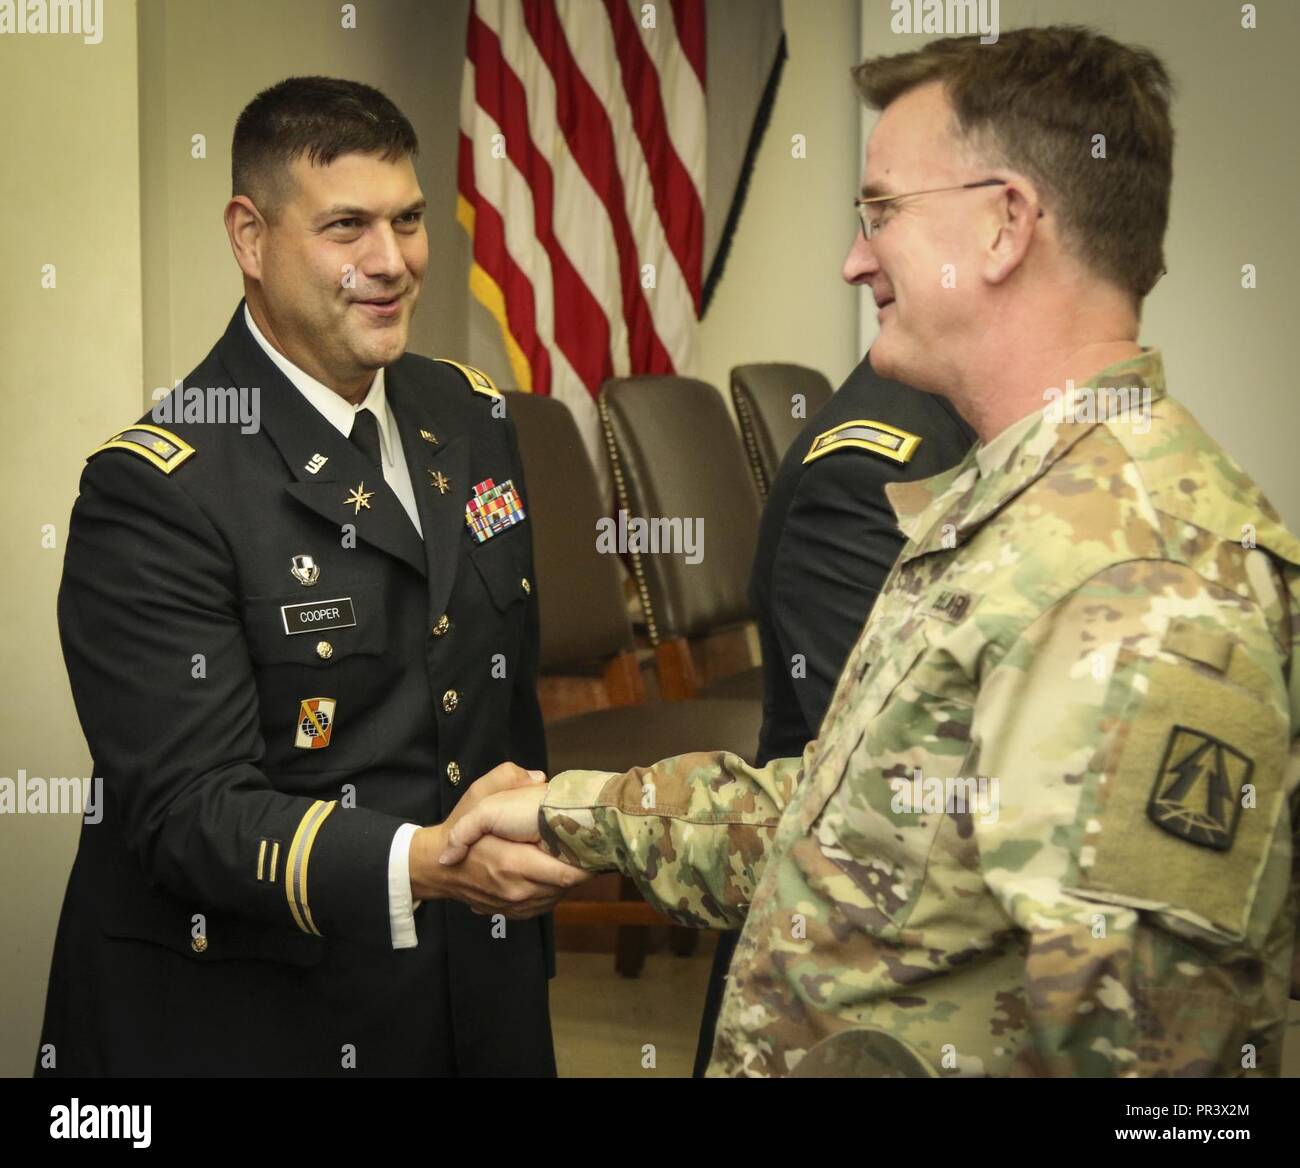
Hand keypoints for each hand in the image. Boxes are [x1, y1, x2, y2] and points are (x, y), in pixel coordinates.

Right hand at [410, 764, 589, 917]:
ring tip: (572, 856)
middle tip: (587, 845)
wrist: (436, 865)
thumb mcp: (479, 797)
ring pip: (558, 896)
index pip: (567, 874)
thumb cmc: (458, 830)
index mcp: (513, 863)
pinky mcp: (513, 912)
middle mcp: (516, 890)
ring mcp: (515, 905)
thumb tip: (539, 777)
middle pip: (568, 886)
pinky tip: (553, 871)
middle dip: (580, 867)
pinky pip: (545, 905)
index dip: (585, 860)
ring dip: (568, 879)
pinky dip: (553, 890)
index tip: (593, 842)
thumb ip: (507, 781)